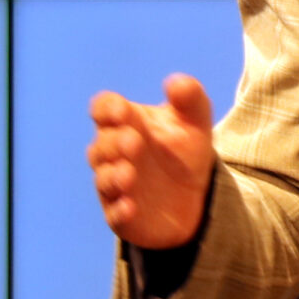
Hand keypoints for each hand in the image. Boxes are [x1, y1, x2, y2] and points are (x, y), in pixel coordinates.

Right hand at [87, 74, 216, 249]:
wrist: (196, 197)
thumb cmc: (185, 150)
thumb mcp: (195, 121)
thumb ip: (189, 98)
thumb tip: (175, 83)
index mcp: (125, 123)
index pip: (103, 109)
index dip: (107, 110)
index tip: (122, 111)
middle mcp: (113, 153)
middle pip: (101, 145)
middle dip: (115, 144)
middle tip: (134, 142)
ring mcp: (115, 184)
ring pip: (104, 179)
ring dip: (113, 176)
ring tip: (129, 174)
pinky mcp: (122, 215)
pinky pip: (114, 214)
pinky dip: (119, 210)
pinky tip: (131, 207)